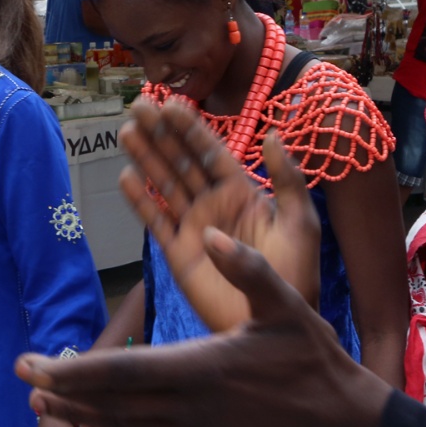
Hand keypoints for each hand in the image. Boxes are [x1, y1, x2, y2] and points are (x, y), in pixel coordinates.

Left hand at [17, 226, 392, 426]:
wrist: (335, 415)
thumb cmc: (310, 354)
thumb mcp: (286, 300)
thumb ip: (246, 267)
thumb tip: (209, 233)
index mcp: (202, 367)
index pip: (122, 372)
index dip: (74, 372)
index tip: (35, 363)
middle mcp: (190, 406)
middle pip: (110, 402)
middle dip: (62, 392)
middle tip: (21, 376)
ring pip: (122, 426)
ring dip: (79, 414)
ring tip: (41, 401)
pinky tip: (95, 422)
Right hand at [118, 98, 320, 326]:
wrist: (275, 322)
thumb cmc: (295, 274)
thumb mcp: (299, 222)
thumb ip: (288, 179)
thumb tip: (272, 134)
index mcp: (243, 192)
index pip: (211, 153)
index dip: (191, 128)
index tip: (171, 104)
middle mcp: (214, 204)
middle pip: (181, 162)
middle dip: (161, 134)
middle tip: (139, 106)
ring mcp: (194, 228)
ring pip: (165, 184)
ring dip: (146, 158)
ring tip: (126, 131)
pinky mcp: (178, 253)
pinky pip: (157, 221)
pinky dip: (141, 201)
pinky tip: (126, 177)